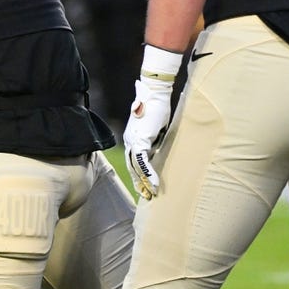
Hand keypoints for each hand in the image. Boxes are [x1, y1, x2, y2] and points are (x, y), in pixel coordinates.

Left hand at [122, 76, 172, 199]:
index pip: (133, 160)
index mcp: (132, 137)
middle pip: (132, 166)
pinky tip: (155, 184)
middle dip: (139, 182)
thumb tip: (159, 150)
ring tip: (152, 194)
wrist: (155, 92)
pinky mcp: (140, 139)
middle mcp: (129, 140)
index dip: (138, 174)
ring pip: (136, 167)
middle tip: (146, 196)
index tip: (144, 187)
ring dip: (144, 182)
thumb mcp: (157, 127)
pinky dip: (149, 173)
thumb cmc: (158, 106)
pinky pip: (143, 161)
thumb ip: (155, 139)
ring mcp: (132, 140)